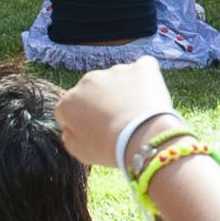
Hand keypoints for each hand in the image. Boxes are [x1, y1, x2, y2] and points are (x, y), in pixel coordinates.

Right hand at [57, 58, 177, 169]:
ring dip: (124, 91)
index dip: (84, 120)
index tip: (98, 131)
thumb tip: (71, 128)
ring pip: (117, 79)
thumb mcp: (81, 153)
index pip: (71, 107)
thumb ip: (71, 137)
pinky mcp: (141, 67)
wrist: (143, 139)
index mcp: (69, 102)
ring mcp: (115, 71)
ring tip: (136, 114)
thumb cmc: (111, 150)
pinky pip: (143, 68)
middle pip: (93, 90)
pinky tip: (150, 97)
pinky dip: (146, 80)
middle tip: (118, 123)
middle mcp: (88, 80)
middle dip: (102, 102)